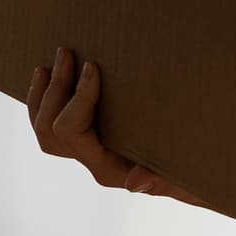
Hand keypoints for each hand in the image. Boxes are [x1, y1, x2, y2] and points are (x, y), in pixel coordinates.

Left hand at [27, 47, 205, 204]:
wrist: (193, 174)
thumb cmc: (189, 171)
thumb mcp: (180, 174)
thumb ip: (160, 179)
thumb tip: (135, 182)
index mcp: (105, 166)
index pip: (70, 131)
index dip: (77, 97)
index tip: (92, 67)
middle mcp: (91, 159)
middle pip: (48, 131)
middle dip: (54, 90)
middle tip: (65, 53)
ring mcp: (87, 150)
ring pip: (44, 130)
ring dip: (42, 95)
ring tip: (46, 66)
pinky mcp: (90, 138)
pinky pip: (52, 124)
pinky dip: (46, 100)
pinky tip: (49, 79)